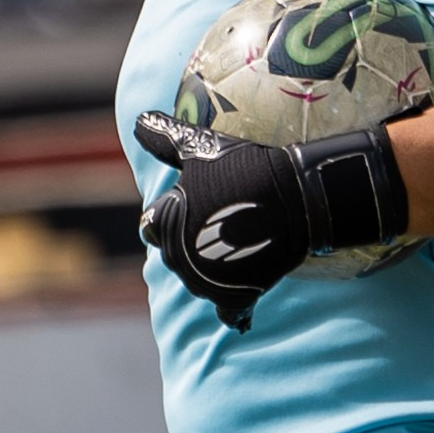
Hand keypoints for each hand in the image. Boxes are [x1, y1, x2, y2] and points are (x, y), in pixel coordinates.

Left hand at [135, 111, 409, 326]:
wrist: (296, 198)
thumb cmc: (246, 169)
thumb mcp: (201, 147)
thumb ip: (165, 138)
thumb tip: (137, 121)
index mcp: (164, 225)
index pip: (154, 224)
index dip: (173, 212)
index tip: (197, 201)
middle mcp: (178, 258)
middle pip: (175, 253)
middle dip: (191, 240)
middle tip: (219, 223)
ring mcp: (206, 282)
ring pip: (199, 280)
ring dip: (211, 267)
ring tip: (234, 247)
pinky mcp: (237, 297)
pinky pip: (229, 311)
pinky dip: (233, 309)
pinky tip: (239, 308)